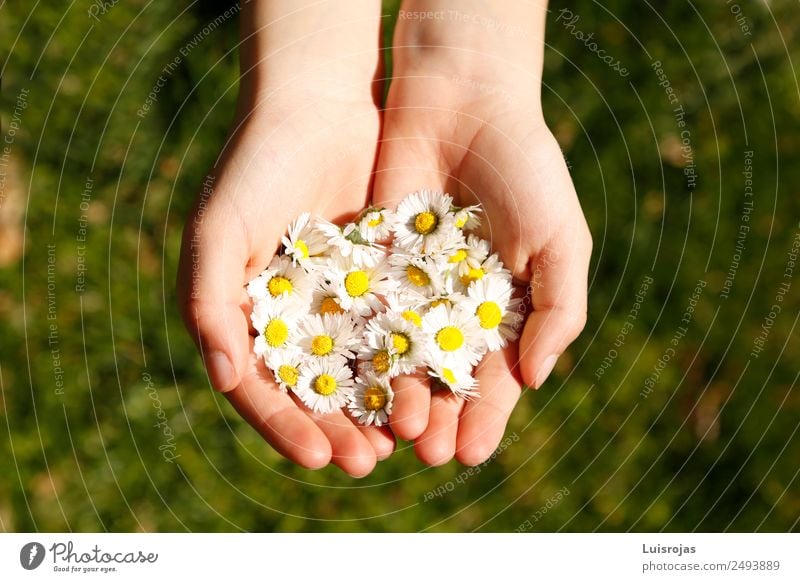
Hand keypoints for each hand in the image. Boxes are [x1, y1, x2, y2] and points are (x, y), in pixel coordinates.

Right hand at [177, 1, 390, 476]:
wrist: (318, 106)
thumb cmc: (256, 166)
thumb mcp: (219, 230)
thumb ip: (209, 302)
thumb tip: (226, 380)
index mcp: (244, 315)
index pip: (262, 388)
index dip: (286, 426)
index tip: (318, 457)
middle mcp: (289, 316)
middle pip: (312, 390)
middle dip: (337, 429)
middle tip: (367, 462)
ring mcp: (334, 301)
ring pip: (356, 369)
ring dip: (375, 408)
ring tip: (402, 439)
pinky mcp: (377, 280)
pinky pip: (391, 330)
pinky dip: (405, 362)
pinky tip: (426, 388)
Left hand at [373, 1, 591, 465]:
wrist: (463, 99)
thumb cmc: (524, 167)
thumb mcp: (560, 238)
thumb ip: (558, 309)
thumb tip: (535, 381)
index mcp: (504, 308)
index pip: (494, 377)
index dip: (484, 417)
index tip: (470, 454)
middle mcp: (454, 306)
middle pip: (441, 377)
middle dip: (435, 416)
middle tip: (423, 452)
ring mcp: (410, 286)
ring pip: (397, 355)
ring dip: (393, 395)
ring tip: (387, 431)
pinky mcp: (370, 261)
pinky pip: (361, 312)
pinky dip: (356, 348)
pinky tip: (349, 383)